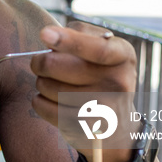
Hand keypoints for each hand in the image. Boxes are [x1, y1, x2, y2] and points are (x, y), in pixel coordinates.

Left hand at [30, 22, 138, 161]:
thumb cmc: (99, 74)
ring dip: (41, 82)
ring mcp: (104, 108)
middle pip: (57, 66)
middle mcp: (119, 82)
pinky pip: (44, 106)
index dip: (69, 41)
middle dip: (40, 62)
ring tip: (52, 83)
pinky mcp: (85, 128)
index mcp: (122, 55)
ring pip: (47, 86)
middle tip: (39, 63)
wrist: (116, 123)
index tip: (44, 34)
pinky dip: (39, 101)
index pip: (97, 49)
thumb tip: (50, 36)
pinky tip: (49, 100)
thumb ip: (79, 35)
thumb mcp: (101, 49)